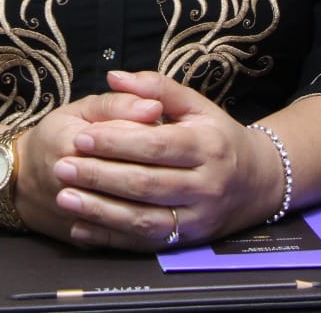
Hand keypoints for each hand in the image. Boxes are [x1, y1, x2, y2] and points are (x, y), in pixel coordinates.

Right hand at [9, 85, 163, 242]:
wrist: (18, 181)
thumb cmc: (55, 137)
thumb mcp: (81, 110)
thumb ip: (118, 104)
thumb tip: (155, 108)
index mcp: (70, 144)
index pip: (127, 141)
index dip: (153, 135)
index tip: (167, 128)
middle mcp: (70, 185)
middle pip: (134, 180)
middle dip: (162, 169)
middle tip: (178, 160)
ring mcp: (75, 216)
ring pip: (131, 214)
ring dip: (159, 201)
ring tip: (172, 184)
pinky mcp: (82, 239)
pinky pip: (121, 239)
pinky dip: (146, 227)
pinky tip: (160, 213)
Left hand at [50, 70, 285, 250]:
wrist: (258, 183)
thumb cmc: (218, 137)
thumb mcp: (197, 106)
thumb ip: (156, 88)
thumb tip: (115, 76)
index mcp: (207, 146)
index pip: (155, 144)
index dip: (116, 142)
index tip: (81, 137)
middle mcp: (206, 185)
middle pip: (146, 184)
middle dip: (100, 176)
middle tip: (62, 168)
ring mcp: (198, 218)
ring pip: (144, 219)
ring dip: (100, 211)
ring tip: (65, 199)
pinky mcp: (188, 241)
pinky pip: (145, 243)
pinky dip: (111, 238)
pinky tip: (82, 228)